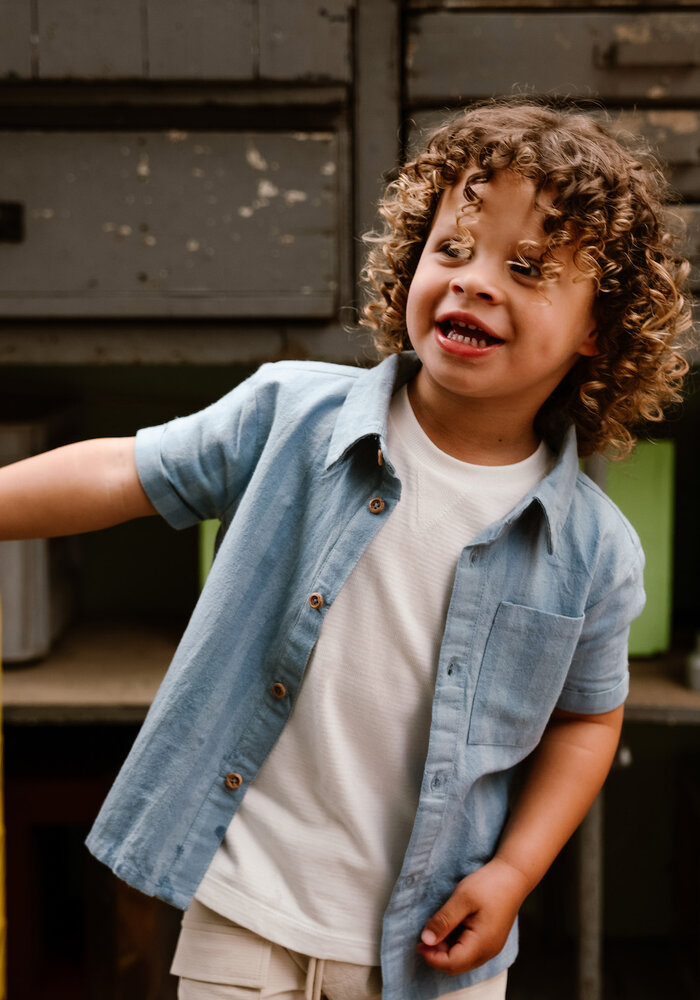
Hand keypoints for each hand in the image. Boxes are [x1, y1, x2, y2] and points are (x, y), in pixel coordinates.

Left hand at [416, 857, 529, 975]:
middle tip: (425, 934)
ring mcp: (490, 946)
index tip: (418, 942)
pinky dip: (455, 943)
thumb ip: (444, 921)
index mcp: (481, 944)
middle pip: (456, 965)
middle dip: (437, 954)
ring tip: (436, 926)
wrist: (513, 875)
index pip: (451, 963)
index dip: (431, 956)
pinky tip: (449, 926)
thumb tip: (426, 940)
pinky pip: (469, 950)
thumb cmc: (490, 885)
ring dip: (445, 948)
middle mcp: (487, 951)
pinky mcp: (490, 939)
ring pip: (462, 958)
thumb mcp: (462, 899)